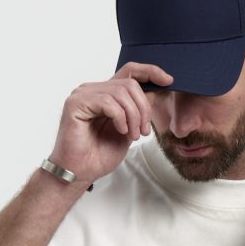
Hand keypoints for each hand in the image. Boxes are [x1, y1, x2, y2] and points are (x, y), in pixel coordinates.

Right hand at [47, 64, 172, 186]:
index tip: (168, 80)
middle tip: (144, 132)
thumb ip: (138, 111)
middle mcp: (93, 89)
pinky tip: (120, 131)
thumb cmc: (99, 156)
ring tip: (132, 135)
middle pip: (130, 84)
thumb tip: (156, 90)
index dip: (150, 72)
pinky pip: (108, 101)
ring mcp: (83, 94)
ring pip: (121, 92)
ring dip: (133, 116)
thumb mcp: (128, 130)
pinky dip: (120, 117)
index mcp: (105, 94)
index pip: (129, 72)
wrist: (80, 173)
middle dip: (143, 108)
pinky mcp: (76, 102)